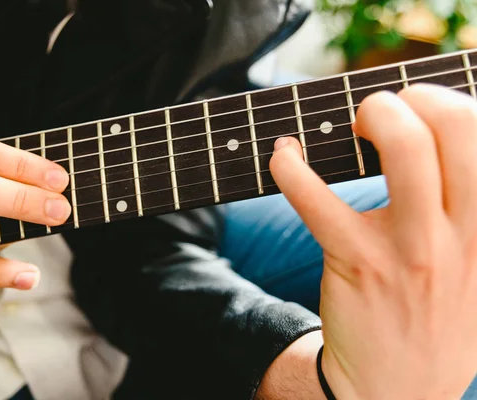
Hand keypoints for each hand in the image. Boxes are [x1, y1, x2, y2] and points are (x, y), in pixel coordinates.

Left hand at [269, 84, 476, 398]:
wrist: (395, 390)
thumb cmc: (433, 320)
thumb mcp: (474, 271)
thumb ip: (467, 216)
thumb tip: (443, 153)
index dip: (449, 103)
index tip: (421, 104)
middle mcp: (460, 237)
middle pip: (453, 130)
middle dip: (413, 99)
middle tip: (382, 109)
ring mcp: (410, 250)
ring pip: (404, 151)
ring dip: (373, 116)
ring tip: (354, 122)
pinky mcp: (357, 265)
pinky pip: (320, 200)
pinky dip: (292, 168)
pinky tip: (283, 155)